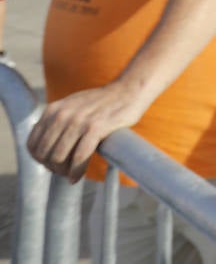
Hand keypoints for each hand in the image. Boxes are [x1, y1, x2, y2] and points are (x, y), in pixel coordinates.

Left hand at [27, 82, 149, 181]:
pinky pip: (80, 157)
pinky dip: (77, 171)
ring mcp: (79, 120)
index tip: (52, 165)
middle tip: (64, 172)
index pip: (32, 145)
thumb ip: (57, 120)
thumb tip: (44, 145)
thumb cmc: (103, 102)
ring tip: (72, 175)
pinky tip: (78, 177)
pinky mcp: (97, 127)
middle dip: (52, 167)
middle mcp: (62, 114)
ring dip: (64, 172)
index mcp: (53, 110)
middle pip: (45, 154)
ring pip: (59, 157)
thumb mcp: (73, 106)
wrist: (130, 90)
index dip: (40, 160)